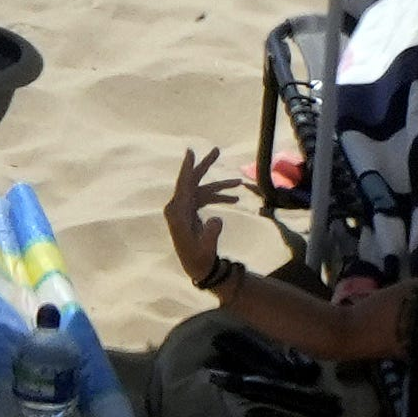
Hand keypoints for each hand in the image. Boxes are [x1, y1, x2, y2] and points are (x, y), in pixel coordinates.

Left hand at [164, 148, 231, 285]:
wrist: (197, 266)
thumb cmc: (199, 258)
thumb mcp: (206, 248)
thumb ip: (211, 233)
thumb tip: (217, 219)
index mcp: (177, 213)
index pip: (183, 186)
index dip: (188, 168)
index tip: (190, 152)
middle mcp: (178, 207)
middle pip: (192, 181)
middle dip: (204, 166)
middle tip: (216, 150)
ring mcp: (185, 209)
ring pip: (202, 189)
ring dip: (220, 187)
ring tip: (239, 183)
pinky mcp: (191, 212)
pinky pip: (205, 198)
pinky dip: (219, 197)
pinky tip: (234, 199)